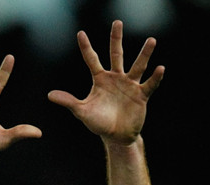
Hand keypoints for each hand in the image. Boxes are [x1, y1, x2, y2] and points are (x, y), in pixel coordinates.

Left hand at [48, 20, 163, 144]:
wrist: (116, 137)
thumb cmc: (99, 123)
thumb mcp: (82, 112)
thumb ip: (68, 101)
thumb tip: (49, 95)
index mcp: (100, 79)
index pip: (92, 60)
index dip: (86, 48)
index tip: (80, 33)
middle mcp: (116, 78)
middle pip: (116, 54)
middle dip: (116, 39)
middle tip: (117, 23)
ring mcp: (130, 85)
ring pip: (137, 66)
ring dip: (144, 54)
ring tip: (151, 40)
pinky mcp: (141, 95)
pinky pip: (149, 84)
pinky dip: (155, 78)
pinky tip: (160, 68)